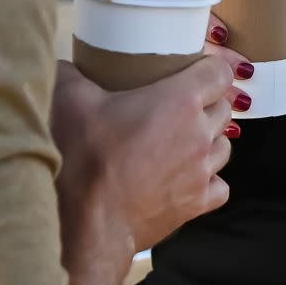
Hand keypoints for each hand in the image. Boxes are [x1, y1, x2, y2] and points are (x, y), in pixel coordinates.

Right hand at [54, 48, 241, 263]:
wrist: (89, 221)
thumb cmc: (84, 156)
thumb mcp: (68, 99)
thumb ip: (69, 72)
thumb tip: (60, 63)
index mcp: (180, 99)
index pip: (220, 72)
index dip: (211, 67)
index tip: (195, 69)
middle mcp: (199, 133)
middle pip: (224, 107)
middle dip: (207, 102)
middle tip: (178, 104)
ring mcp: (202, 171)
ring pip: (225, 146)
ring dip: (209, 139)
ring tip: (182, 140)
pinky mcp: (198, 204)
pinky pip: (220, 186)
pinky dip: (209, 179)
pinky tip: (186, 176)